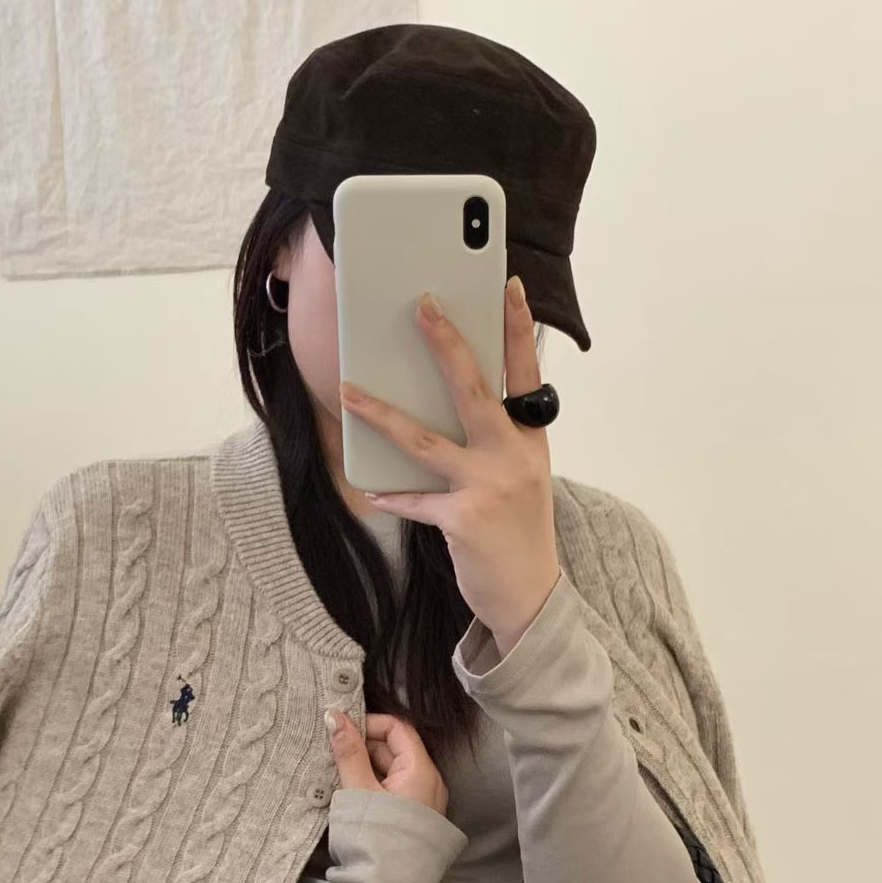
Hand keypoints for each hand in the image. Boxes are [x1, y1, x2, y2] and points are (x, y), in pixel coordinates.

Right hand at [325, 707, 448, 816]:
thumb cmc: (378, 840)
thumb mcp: (359, 791)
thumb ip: (348, 753)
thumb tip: (336, 717)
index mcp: (421, 770)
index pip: (397, 728)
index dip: (369, 724)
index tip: (342, 732)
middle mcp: (429, 782)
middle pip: (395, 748)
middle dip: (363, 747)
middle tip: (335, 755)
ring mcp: (424, 800)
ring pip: (393, 769)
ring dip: (366, 767)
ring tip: (339, 776)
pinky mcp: (415, 815)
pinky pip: (394, 788)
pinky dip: (374, 785)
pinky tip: (354, 794)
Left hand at [338, 274, 562, 656]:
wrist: (531, 595)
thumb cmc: (519, 531)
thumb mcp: (522, 476)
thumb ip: (497, 440)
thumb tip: (450, 405)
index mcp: (531, 439)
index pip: (526, 373)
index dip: (517, 329)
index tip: (508, 288)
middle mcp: (513, 456)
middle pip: (474, 389)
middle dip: (447, 344)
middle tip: (423, 306)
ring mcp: (489, 486)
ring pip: (426, 440)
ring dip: (382, 415)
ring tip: (350, 393)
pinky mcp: (462, 518)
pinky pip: (415, 499)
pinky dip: (392, 495)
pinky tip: (371, 489)